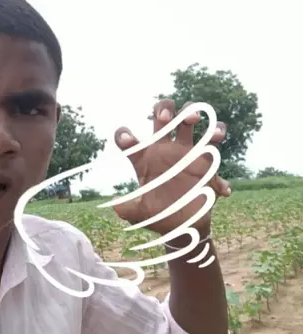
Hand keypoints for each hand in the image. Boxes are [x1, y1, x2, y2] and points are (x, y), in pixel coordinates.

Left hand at [113, 99, 230, 235]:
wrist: (186, 224)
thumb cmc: (160, 215)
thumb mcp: (143, 214)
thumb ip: (129, 209)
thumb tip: (116, 206)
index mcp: (144, 159)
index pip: (129, 141)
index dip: (124, 136)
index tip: (126, 139)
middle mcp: (164, 150)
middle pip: (162, 117)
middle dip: (163, 109)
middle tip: (165, 119)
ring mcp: (186, 150)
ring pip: (188, 119)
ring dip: (191, 112)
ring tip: (193, 119)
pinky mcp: (206, 157)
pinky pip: (213, 138)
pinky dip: (217, 134)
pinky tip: (216, 140)